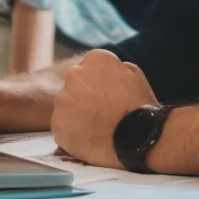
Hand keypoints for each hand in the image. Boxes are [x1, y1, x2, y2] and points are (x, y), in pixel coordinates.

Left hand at [51, 49, 156, 167]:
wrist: (137, 139)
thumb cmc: (140, 108)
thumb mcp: (136, 76)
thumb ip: (119, 68)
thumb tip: (113, 71)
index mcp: (95, 59)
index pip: (89, 68)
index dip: (97, 84)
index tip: (105, 97)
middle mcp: (74, 74)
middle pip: (74, 85)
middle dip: (84, 97)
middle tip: (99, 114)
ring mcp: (63, 99)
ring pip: (66, 106)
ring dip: (76, 115)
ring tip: (95, 129)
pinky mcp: (57, 123)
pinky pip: (62, 127)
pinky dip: (72, 134)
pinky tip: (88, 140)